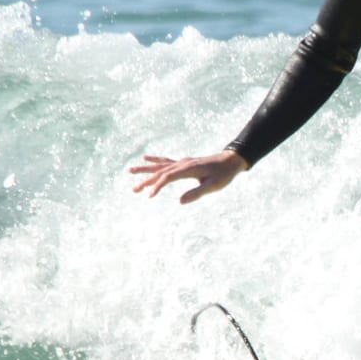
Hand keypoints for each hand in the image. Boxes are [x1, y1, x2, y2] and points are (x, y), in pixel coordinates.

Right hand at [129, 150, 247, 203]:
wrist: (230, 161)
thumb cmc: (223, 175)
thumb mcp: (213, 186)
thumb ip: (197, 193)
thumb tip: (179, 201)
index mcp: (188, 169)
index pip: (167, 177)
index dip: (156, 186)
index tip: (148, 196)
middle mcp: (182, 164)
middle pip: (160, 172)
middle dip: (145, 180)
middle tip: (133, 190)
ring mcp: (182, 162)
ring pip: (160, 166)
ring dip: (145, 170)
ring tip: (129, 171)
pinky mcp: (184, 163)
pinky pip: (166, 161)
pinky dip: (155, 160)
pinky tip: (145, 158)